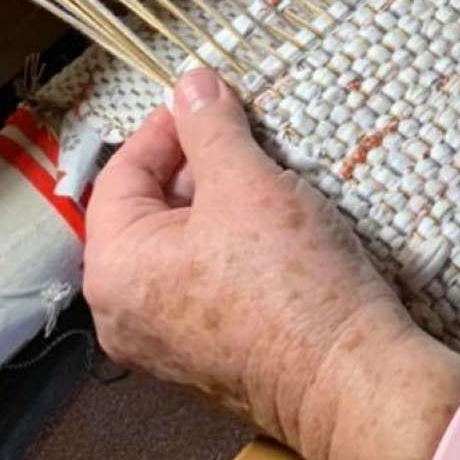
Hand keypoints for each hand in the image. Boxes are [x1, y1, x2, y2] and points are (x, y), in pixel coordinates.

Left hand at [83, 68, 459, 459]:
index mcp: (113, 270)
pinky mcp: (204, 357)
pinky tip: (270, 224)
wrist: (346, 377)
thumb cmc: (288, 279)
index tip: (206, 100)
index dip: (163, 128)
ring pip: (175, 246)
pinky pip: (198, 282)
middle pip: (145, 211)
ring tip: (260, 173)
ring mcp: (162, 343)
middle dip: (192, 164)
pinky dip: (224, 243)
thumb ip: (210, 127)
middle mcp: (122, 314)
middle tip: (240, 132)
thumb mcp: (246, 183)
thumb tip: (190, 82)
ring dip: (213, 201)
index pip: (120, 175)